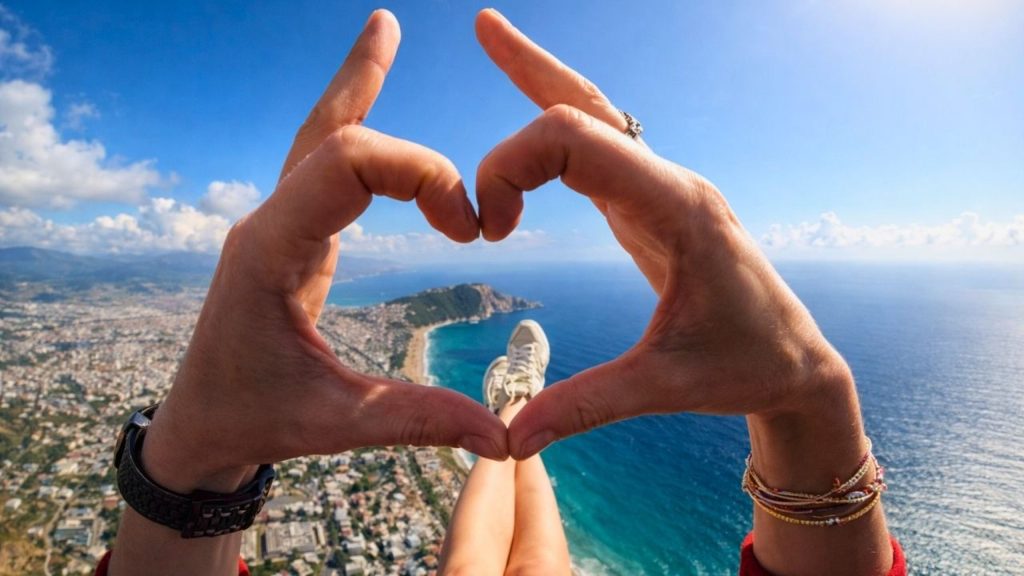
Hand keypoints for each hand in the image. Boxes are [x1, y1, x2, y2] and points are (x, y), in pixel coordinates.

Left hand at [142, 10, 506, 495]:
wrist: (197, 426)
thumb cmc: (253, 419)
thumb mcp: (335, 423)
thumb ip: (418, 419)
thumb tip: (502, 435)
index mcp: (272, 252)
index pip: (347, 166)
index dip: (422, 175)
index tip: (468, 229)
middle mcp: (268, 224)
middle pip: (323, 131)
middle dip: (364, 81)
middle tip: (389, 27)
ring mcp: (275, 226)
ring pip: (317, 139)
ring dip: (354, 89)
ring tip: (381, 33)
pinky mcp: (288, 237)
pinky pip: (323, 170)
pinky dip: (353, 132)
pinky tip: (371, 112)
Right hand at [474, 9, 859, 461]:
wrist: (799, 362)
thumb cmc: (747, 367)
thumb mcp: (666, 387)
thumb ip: (587, 405)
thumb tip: (509, 437)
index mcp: (678, 207)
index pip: (579, 141)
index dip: (513, 166)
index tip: (488, 230)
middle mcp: (671, 182)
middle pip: (589, 105)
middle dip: (529, 71)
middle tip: (481, 27)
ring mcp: (663, 189)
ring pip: (594, 117)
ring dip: (543, 79)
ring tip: (495, 33)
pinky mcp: (653, 207)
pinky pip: (598, 151)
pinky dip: (558, 128)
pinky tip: (534, 116)